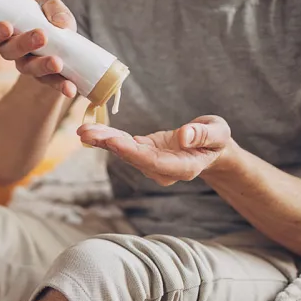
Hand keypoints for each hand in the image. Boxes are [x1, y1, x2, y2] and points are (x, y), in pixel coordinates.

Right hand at [0, 0, 77, 98]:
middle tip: (41, 36)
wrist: (68, 42)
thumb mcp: (53, 10)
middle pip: (9, 52)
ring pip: (29, 69)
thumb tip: (60, 23)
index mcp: (10, 33)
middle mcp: (14, 52)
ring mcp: (29, 67)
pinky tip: (70, 89)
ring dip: (43, 66)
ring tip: (57, 63)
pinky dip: (61, 85)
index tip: (7, 27)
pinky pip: (51, 83)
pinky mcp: (46, 78)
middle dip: (24, 44)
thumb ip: (55, 10)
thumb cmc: (52, 21)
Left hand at [77, 115, 233, 185]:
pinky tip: (90, 132)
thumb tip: (184, 136)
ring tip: (82, 131)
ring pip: (124, 152)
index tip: (113, 141)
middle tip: (87, 133)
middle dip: (109, 144)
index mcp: (182, 167)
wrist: (211, 148)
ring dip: (103, 141)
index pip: (153, 162)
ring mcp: (151, 162)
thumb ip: (203, 135)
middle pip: (132, 158)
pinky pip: (124, 144)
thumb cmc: (217, 140)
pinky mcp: (144, 152)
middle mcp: (161, 169)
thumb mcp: (218, 133)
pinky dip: (107, 137)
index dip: (132, 152)